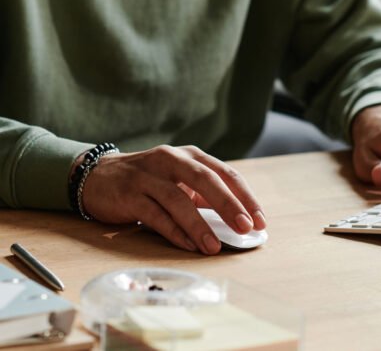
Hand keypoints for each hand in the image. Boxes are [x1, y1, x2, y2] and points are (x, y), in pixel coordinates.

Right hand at [80, 145, 266, 254]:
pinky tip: (188, 245)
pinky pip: (155, 215)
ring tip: (214, 246)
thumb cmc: (148, 180)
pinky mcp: (129, 194)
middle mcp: (170, 159)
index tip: (260, 220)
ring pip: (178, 199)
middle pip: (205, 179)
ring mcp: (148, 176)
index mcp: (188, 155)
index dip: (244, 196)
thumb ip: (203, 195)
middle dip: (229, 204)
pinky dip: (174, 231)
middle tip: (246, 228)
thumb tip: (236, 222)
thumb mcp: (178, 179)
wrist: (98, 176)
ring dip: (199, 224)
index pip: (224, 173)